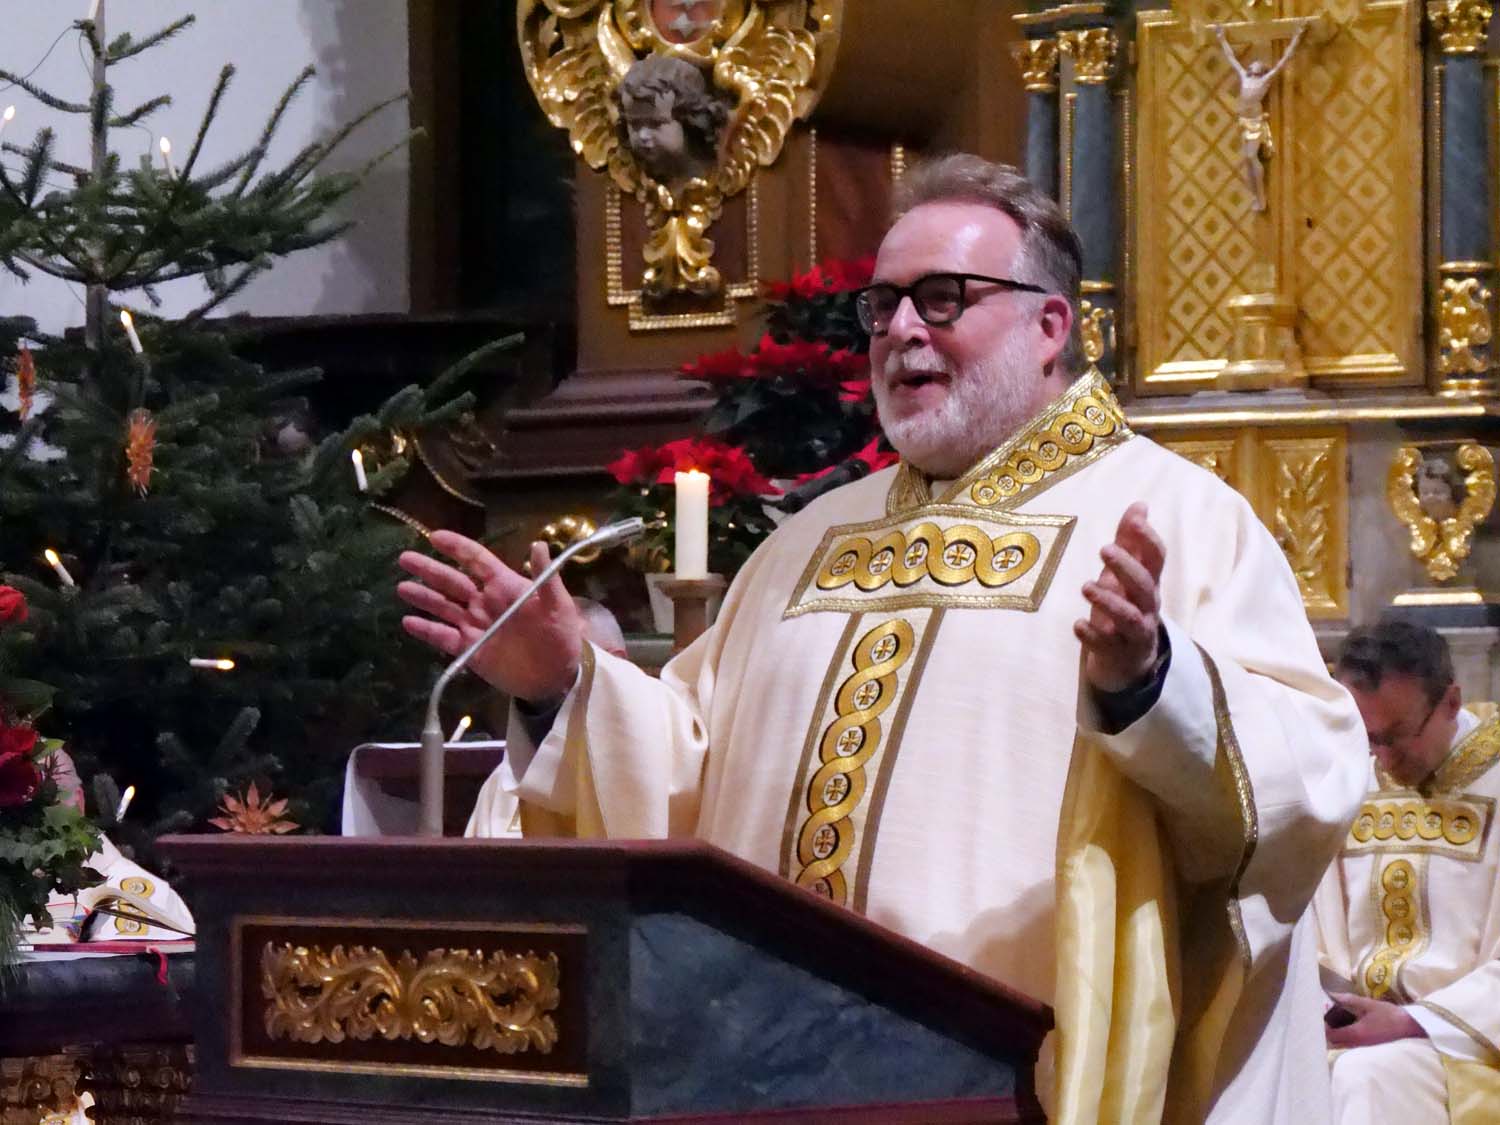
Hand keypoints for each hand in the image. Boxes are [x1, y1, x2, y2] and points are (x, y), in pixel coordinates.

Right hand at [397, 531, 583, 702]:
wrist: (558, 676)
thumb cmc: (561, 635)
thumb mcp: (559, 605)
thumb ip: (546, 577)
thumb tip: (538, 544)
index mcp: (505, 586)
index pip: (476, 561)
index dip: (457, 547)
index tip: (435, 536)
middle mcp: (485, 602)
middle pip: (452, 581)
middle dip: (429, 569)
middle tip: (405, 558)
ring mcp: (475, 626)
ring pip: (444, 607)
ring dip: (423, 597)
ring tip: (401, 587)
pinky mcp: (469, 650)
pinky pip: (443, 637)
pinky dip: (426, 630)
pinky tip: (408, 622)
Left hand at [1074, 502, 1164, 693]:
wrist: (1127, 661)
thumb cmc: (1126, 607)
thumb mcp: (1127, 575)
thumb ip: (1130, 542)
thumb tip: (1140, 505)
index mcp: (1149, 584)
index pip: (1157, 559)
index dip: (1148, 539)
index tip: (1135, 520)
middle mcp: (1147, 607)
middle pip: (1144, 586)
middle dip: (1127, 567)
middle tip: (1104, 549)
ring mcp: (1134, 633)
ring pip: (1129, 617)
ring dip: (1108, 601)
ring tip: (1086, 586)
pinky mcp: (1117, 654)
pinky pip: (1106, 645)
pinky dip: (1092, 635)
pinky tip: (1078, 624)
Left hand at [1325, 992, 1427, 1048]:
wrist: (1411, 1028)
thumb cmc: (1390, 1015)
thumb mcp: (1368, 1004)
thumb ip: (1348, 1000)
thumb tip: (1332, 995)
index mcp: (1355, 1034)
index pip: (1329, 1035)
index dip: (1322, 1026)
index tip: (1320, 1015)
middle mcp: (1357, 1045)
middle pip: (1333, 1042)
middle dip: (1327, 1030)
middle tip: (1326, 1017)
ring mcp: (1363, 1049)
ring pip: (1342, 1045)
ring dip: (1336, 1034)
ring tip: (1335, 1020)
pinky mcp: (1369, 1050)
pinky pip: (1351, 1046)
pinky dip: (1345, 1037)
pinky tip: (1348, 1026)